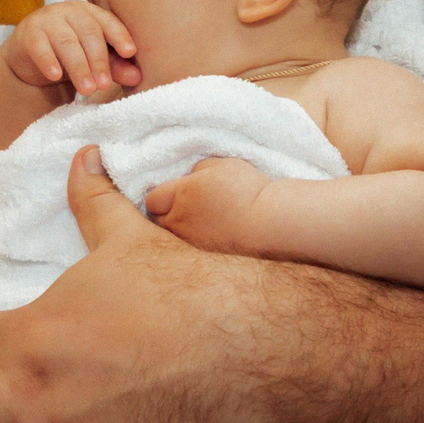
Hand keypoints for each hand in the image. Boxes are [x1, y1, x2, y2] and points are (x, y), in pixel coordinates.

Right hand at [8, 0, 141, 98]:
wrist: (30, 57)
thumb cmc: (69, 54)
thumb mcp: (93, 60)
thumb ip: (115, 67)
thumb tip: (138, 78)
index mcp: (90, 13)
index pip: (108, 21)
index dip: (119, 35)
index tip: (130, 52)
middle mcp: (70, 11)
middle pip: (88, 32)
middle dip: (99, 60)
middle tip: (104, 85)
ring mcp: (47, 20)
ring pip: (66, 41)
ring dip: (78, 67)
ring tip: (87, 90)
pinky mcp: (27, 33)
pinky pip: (39, 46)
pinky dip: (48, 61)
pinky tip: (55, 75)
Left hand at [142, 156, 266, 251]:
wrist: (271, 222)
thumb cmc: (249, 190)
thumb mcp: (222, 165)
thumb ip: (197, 170)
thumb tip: (188, 180)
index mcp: (182, 194)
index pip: (152, 198)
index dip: (161, 193)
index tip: (176, 190)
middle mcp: (180, 221)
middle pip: (157, 220)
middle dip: (164, 212)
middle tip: (183, 205)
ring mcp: (191, 242)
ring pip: (171, 236)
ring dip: (177, 227)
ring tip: (197, 220)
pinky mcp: (203, 257)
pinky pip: (187, 248)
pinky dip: (192, 239)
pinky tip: (208, 232)